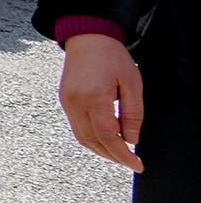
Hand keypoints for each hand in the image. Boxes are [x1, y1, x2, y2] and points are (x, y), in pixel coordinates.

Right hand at [57, 33, 143, 168]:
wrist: (87, 37)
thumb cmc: (112, 57)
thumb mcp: (132, 84)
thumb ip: (133, 115)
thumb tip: (132, 140)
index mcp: (94, 97)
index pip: (108, 137)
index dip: (123, 155)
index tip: (137, 165)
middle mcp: (75, 102)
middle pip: (93, 141)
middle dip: (113, 156)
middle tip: (131, 161)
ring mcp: (66, 102)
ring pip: (82, 138)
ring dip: (101, 149)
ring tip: (120, 153)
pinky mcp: (64, 100)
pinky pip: (77, 127)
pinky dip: (92, 138)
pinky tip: (106, 138)